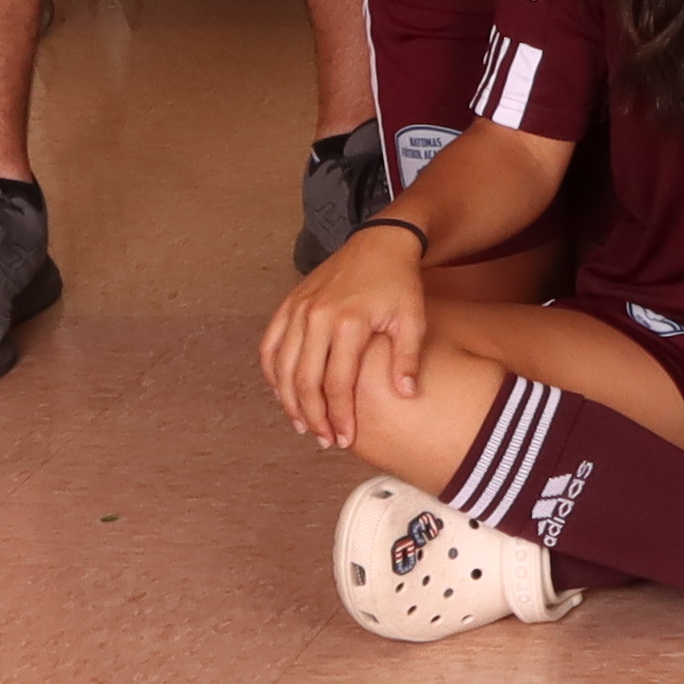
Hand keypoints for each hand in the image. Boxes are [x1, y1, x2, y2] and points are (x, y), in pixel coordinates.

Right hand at [262, 222, 429, 452]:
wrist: (380, 243)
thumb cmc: (399, 284)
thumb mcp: (413, 318)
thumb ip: (407, 357)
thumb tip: (406, 393)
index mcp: (348, 323)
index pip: (336, 384)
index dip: (339, 416)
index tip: (345, 439)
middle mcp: (316, 317)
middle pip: (304, 381)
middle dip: (312, 417)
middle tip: (324, 440)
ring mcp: (298, 309)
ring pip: (282, 367)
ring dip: (289, 401)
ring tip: (302, 425)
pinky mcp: (289, 304)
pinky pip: (270, 345)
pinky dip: (272, 373)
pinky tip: (283, 393)